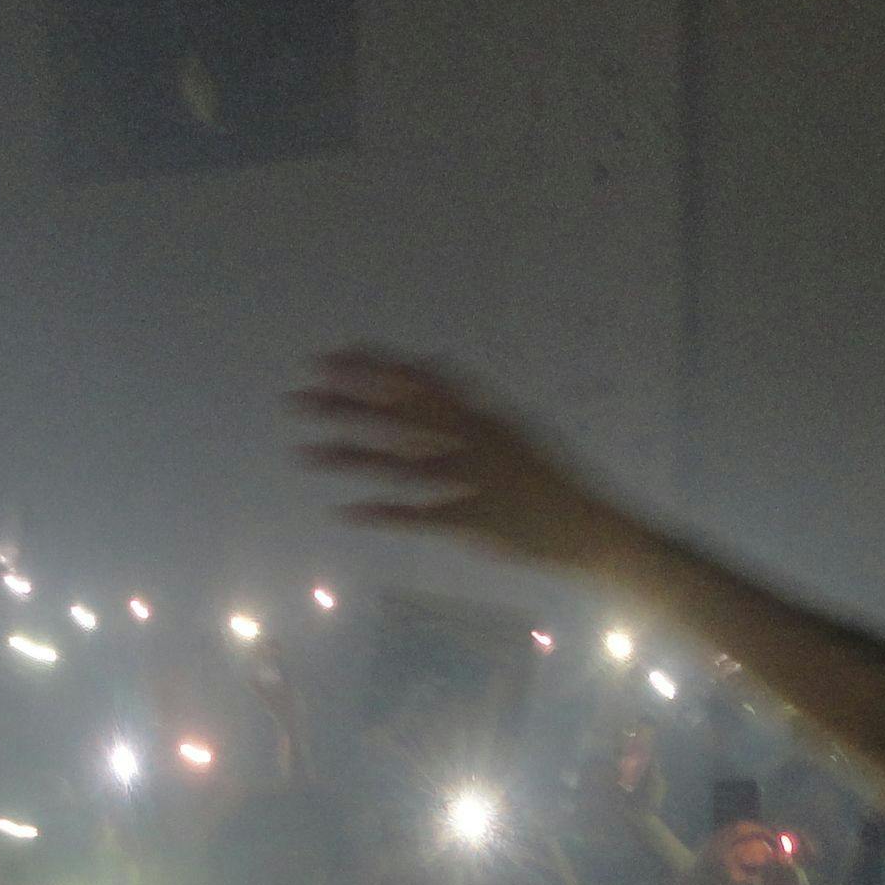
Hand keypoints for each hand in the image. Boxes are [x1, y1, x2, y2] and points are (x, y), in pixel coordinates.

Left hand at [292, 351, 620, 568]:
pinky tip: (345, 511)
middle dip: (346, 404)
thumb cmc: (544, 480)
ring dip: (349, 455)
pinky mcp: (467, 520)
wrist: (584, 526)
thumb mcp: (509, 428)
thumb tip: (432, 366)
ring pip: (397, 463)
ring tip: (304, 452)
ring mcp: (466, 480)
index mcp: (477, 416)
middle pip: (397, 416)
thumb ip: (466, 401)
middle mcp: (468, 441)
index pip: (415, 382)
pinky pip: (416, 515)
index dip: (370, 369)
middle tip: (300, 396)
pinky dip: (381, 513)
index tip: (329, 358)